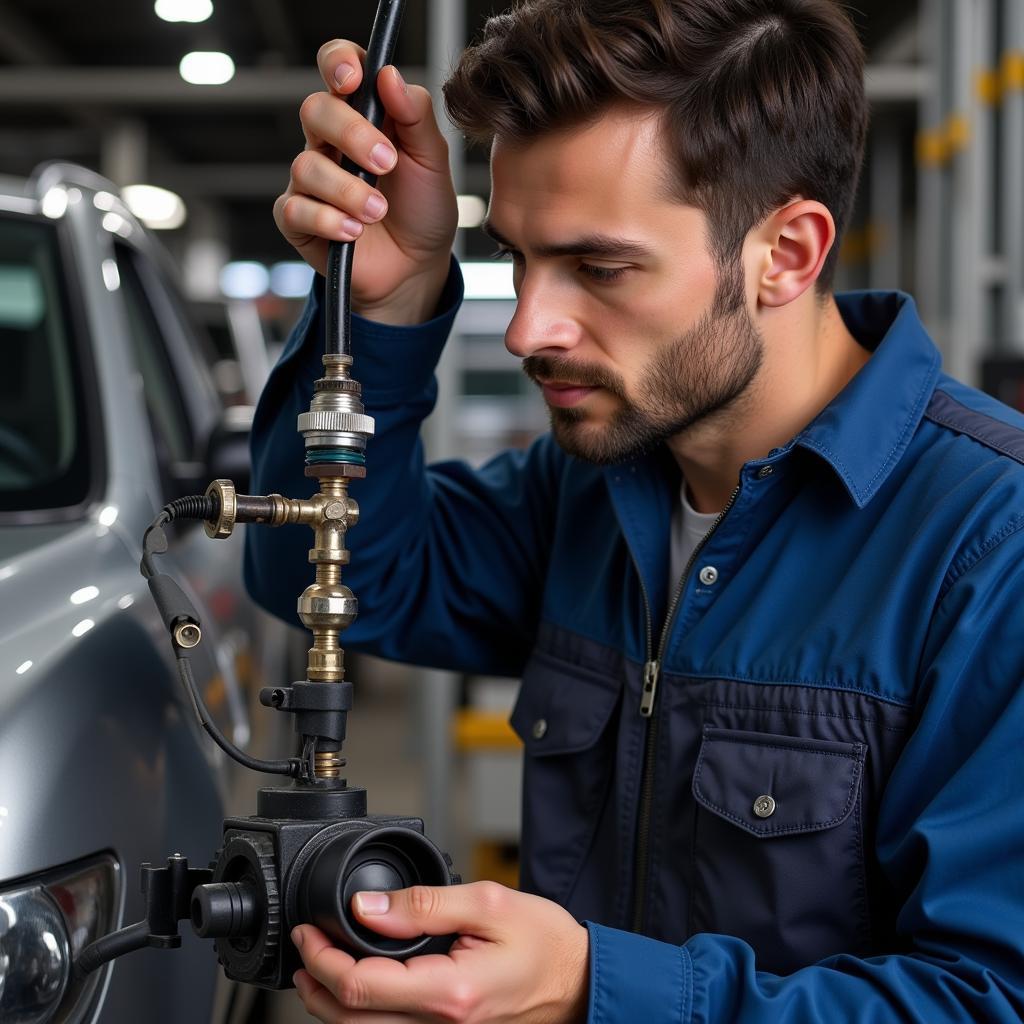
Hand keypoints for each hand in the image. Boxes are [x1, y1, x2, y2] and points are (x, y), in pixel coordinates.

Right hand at [274, 40, 458, 323]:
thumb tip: (390, 75)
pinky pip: (295, 210)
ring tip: (379, 212)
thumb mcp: (432, 161)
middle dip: (351, 134)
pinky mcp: (299, 220)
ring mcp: (311, 181)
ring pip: (306, 166)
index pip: (338, 69)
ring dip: (348, 191)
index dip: (338, 63)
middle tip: (386, 163)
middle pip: (315, 110)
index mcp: (363, 116)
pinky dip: (328, 221)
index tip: (354, 79)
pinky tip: (354, 232)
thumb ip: (416, 116)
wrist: (417, 268)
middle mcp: (330, 142)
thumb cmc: (422, 210)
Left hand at [291, 881, 589, 1023]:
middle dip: (315, 984)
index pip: (361, 985)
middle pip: (351, 1019)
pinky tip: (358, 988)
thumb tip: (367, 906)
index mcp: (449, 992)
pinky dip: (361, 1012)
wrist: (580, 982)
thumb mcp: (488, 903)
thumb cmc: (546, 943)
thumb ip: (425, 904)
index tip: (309, 930)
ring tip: (316, 970)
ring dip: (331, 1004)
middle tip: (303, 947)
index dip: (322, 957)